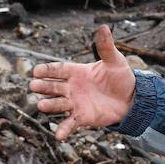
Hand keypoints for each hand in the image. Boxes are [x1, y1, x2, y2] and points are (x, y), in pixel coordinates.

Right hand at [29, 25, 137, 140]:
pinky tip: (58, 135)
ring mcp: (75, 103)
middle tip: (33, 86)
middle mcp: (72, 88)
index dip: (47, 70)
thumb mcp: (114, 60)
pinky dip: (63, 130)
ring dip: (49, 105)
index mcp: (77, 72)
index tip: (35, 71)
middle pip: (54, 87)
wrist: (131, 98)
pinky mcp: (82, 117)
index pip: (58, 70)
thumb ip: (106, 47)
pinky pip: (70, 123)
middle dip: (43, 87)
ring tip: (40, 105)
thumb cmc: (120, 77)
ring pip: (58, 104)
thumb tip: (104, 27)